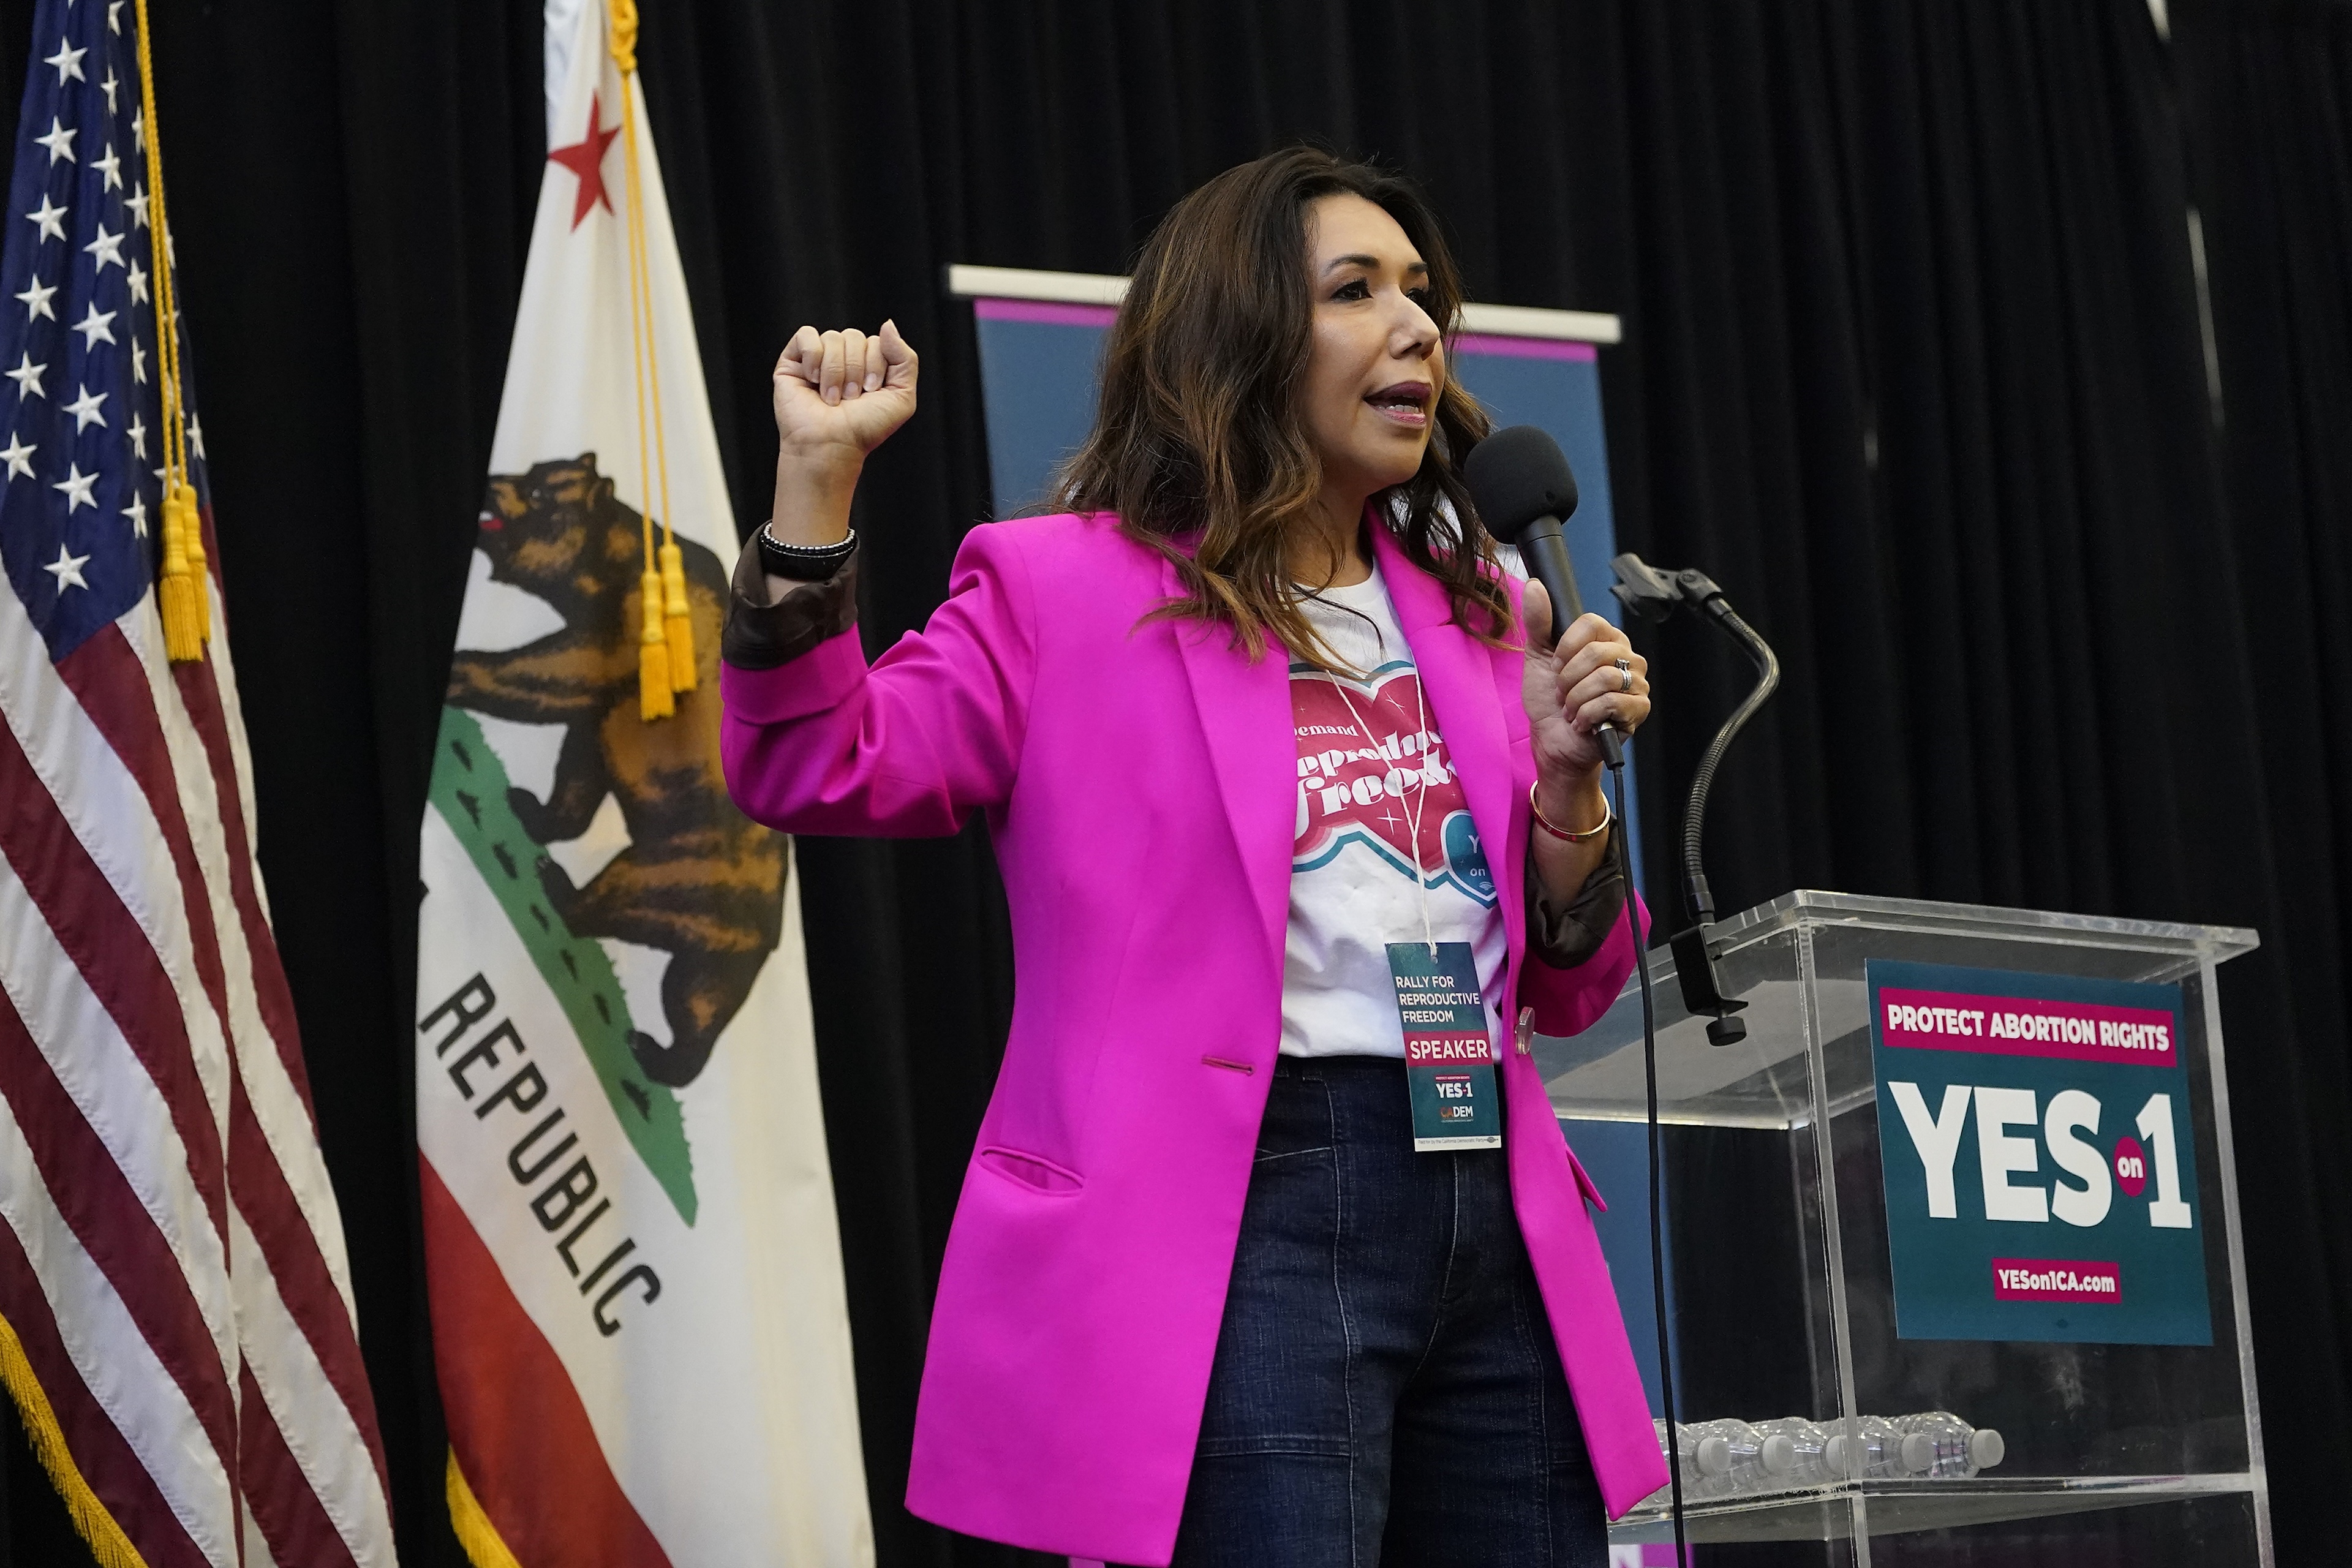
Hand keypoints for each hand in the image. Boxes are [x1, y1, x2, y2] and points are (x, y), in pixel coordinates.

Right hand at [767, 322, 917, 550]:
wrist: (832, 446)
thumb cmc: (864, 428)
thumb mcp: (901, 396)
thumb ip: (905, 359)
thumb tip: (887, 324)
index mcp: (867, 364)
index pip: (877, 342)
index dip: (875, 366)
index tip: (870, 393)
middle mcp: (842, 359)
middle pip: (854, 336)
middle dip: (855, 370)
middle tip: (849, 398)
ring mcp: (817, 359)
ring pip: (832, 338)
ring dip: (836, 372)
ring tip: (831, 397)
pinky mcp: (793, 361)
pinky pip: (806, 335)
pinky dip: (813, 358)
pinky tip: (812, 380)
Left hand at [1519, 580, 1651, 804]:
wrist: (1553, 741)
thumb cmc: (1549, 701)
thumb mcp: (1537, 656)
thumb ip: (1538, 621)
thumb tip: (1535, 585)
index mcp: (1606, 640)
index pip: (1592, 623)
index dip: (1566, 646)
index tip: (1555, 665)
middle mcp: (1626, 657)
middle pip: (1597, 652)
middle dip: (1568, 678)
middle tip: (1563, 693)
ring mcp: (1635, 683)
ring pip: (1604, 678)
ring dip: (1576, 699)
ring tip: (1571, 709)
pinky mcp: (1638, 709)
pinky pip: (1612, 703)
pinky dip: (1587, 715)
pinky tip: (1582, 723)